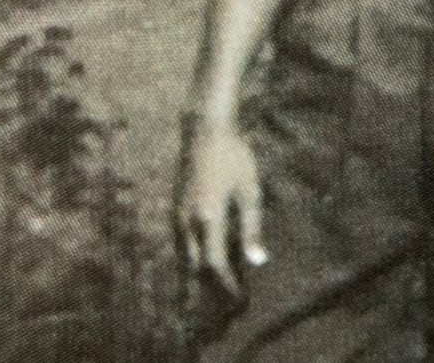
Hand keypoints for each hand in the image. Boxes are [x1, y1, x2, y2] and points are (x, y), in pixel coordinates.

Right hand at [177, 121, 265, 295]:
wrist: (205, 132)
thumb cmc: (235, 159)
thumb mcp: (250, 192)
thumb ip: (252, 229)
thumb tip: (257, 262)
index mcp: (207, 219)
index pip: (214, 265)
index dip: (226, 286)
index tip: (240, 300)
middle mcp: (186, 223)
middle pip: (194, 268)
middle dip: (210, 288)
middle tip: (228, 301)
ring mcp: (177, 217)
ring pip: (184, 259)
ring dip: (199, 276)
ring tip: (217, 288)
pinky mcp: (176, 212)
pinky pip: (182, 246)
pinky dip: (192, 260)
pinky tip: (206, 262)